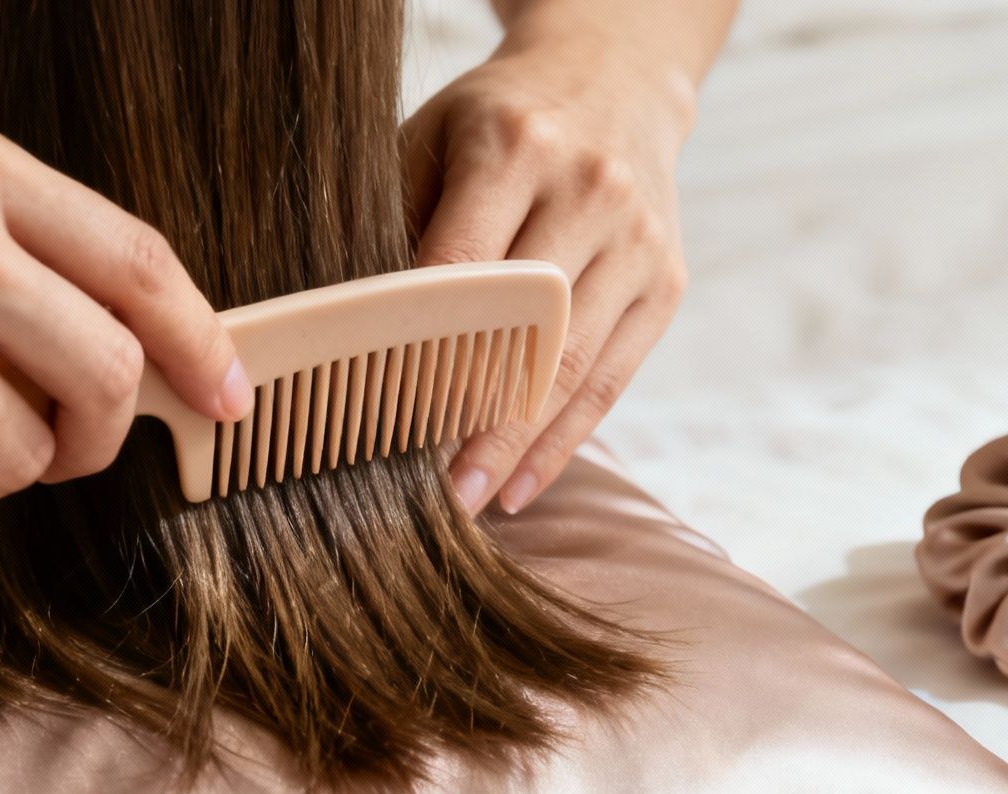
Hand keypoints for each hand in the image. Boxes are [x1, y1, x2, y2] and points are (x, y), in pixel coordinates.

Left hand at [404, 21, 695, 514]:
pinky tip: (520, 485)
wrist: (617, 78)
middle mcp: (590, 191)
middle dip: (473, 416)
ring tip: (469, 501)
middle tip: (424, 489)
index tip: (382, 417)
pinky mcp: (666, 283)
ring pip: (573, 365)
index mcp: (517, 147)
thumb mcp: (433, 137)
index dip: (424, 349)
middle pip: (525, 328)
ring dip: (517, 445)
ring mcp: (638, 241)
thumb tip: (340, 329)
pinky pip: (612, 379)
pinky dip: (564, 439)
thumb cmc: (498, 119)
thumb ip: (392, 220)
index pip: (462, 269)